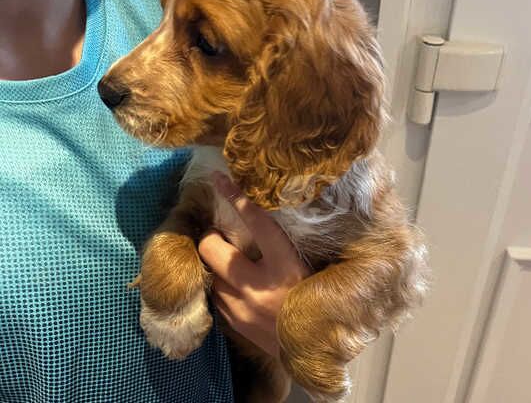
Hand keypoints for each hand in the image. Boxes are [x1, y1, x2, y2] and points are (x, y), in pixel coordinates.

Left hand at [198, 172, 310, 357]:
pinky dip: (223, 287)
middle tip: (221, 235)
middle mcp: (258, 286)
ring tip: (232, 263)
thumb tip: (281, 216)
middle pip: (213, 248)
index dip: (237, 198)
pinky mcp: (233, 323)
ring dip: (218, 265)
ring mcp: (241, 307)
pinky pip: (216, 296)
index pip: (257, 224)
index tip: (220, 180)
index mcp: (285, 268)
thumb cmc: (319, 304)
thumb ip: (293, 248)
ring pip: (211, 273)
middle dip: (212, 236)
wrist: (313, 352)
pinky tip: (236, 287)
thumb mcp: (314, 272)